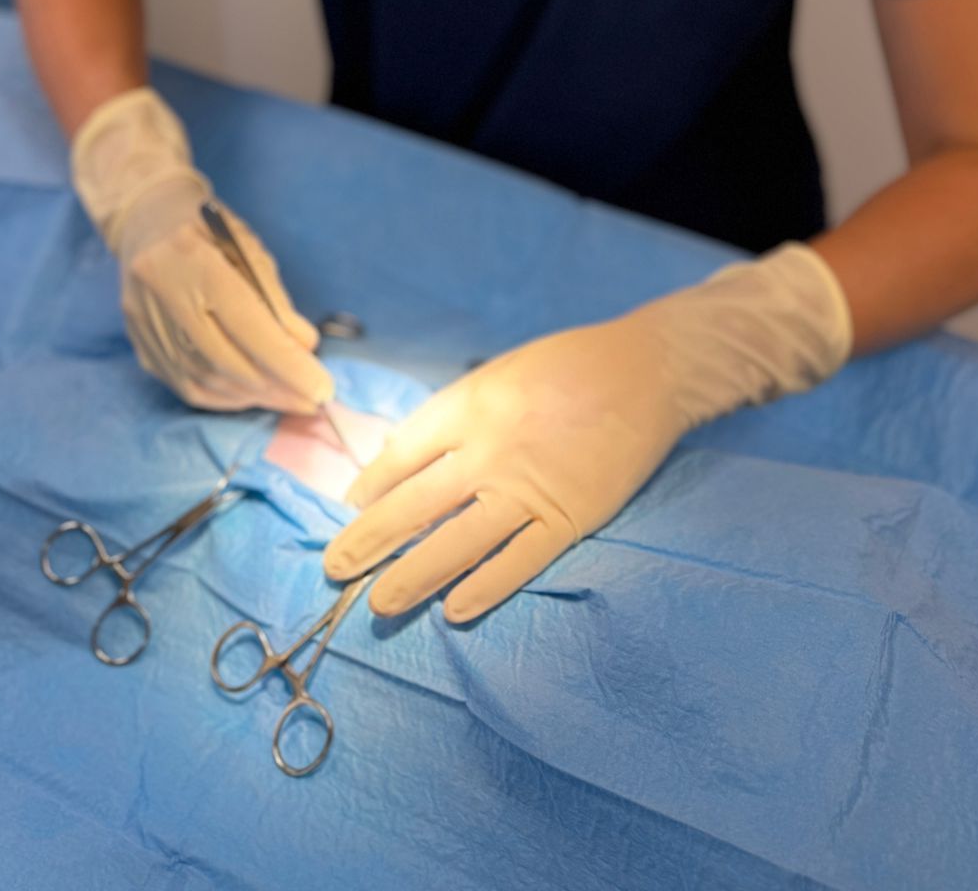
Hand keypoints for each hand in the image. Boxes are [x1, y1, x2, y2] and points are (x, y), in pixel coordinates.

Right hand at [72, 88, 329, 412]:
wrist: (145, 219)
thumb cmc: (207, 228)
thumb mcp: (249, 247)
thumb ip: (275, 300)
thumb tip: (304, 347)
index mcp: (193, 258)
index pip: (246, 324)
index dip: (286, 363)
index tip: (322, 388)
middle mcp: (162, 292)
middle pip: (223, 360)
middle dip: (274, 388)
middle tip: (311, 401)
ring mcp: (143, 322)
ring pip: (203, 379)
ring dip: (251, 397)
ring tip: (287, 398)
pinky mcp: (138, 343)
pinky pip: (184, 384)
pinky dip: (223, 396)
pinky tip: (251, 394)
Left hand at [324, 243, 850, 622]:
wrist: (644, 372)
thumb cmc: (566, 366)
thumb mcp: (497, 375)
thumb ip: (453, 416)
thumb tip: (401, 457)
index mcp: (469, 407)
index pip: (402, 455)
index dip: (370, 487)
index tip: (348, 510)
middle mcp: (489, 450)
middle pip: (414, 504)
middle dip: (369, 540)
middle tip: (334, 569)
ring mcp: (528, 488)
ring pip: (457, 542)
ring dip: (413, 575)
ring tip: (378, 602)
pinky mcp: (568, 517)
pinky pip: (519, 561)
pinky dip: (486, 587)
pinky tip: (455, 611)